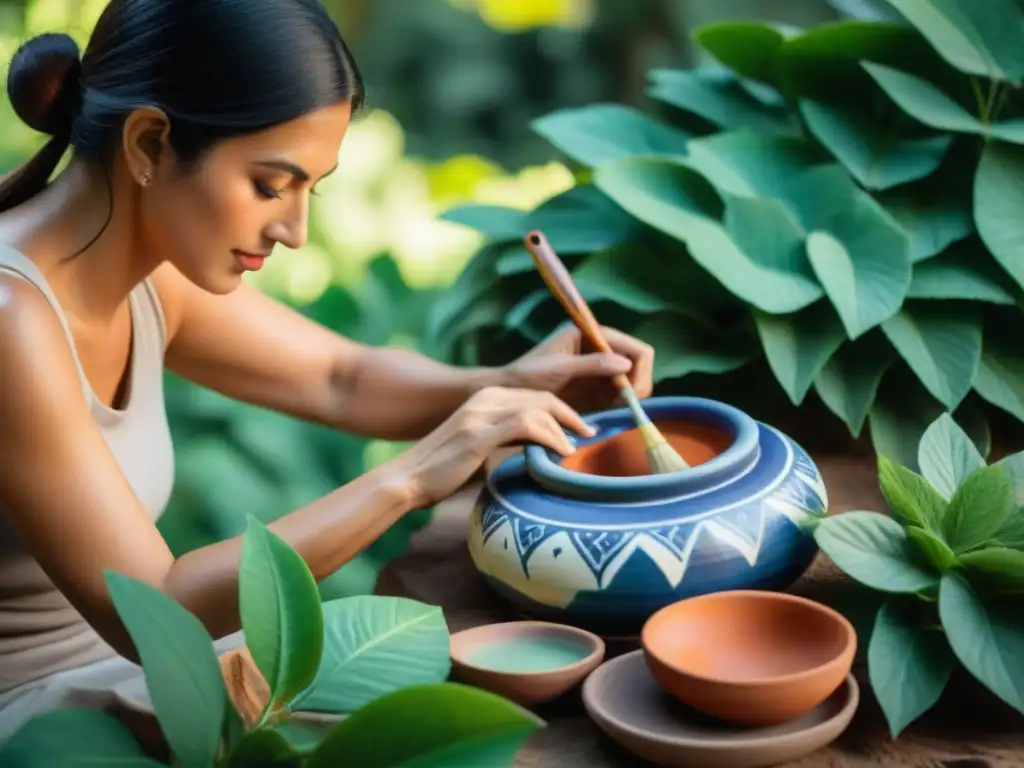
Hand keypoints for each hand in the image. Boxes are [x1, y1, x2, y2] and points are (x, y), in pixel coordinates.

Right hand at [392, 386, 594, 507]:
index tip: (580, 429)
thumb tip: (535, 452)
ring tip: (577, 447)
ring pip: (537, 407)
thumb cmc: (441, 472)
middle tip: (590, 434)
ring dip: (564, 426)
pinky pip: (526, 425)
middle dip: (570, 414)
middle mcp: (484, 400)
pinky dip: (549, 436)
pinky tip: (561, 452)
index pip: (534, 396)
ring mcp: (481, 414)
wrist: (406, 480)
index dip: (562, 410)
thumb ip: (505, 442)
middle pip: (541, 397)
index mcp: (484, 400)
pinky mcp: (478, 433)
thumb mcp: (478, 449)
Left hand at [502, 322, 654, 413]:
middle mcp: (600, 348)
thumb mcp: (560, 369)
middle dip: (639, 385)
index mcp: (592, 335)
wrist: (511, 391)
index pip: (635, 348)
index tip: (630, 393)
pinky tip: (611, 412)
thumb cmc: (529, 374)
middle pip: (639, 364)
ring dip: (632, 396)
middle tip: (626, 406)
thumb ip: (592, 364)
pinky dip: (623, 403)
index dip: (639, 370)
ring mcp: (601, 367)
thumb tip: (626, 364)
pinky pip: (622, 394)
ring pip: (634, 380)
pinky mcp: (598, 386)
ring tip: (616, 409)